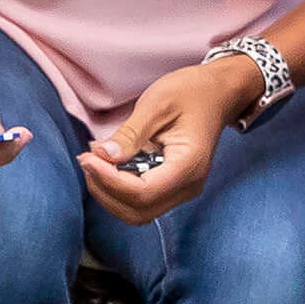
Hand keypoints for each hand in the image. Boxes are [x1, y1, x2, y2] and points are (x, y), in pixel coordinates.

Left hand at [82, 55, 254, 213]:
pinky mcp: (172, 186)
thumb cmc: (191, 92)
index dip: (109, 180)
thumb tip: (103, 156)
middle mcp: (188, 186)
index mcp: (189, 165)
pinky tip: (107, 164)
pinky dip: (119, 188)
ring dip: (109, 192)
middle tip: (87, 159)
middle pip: (138, 210)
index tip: (88, 157)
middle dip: (106, 190)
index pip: (143, 192)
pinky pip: (141, 200)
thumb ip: (130, 134)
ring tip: (94, 161)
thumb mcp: (157, 104)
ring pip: (137, 211)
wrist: (217, 93)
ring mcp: (182, 189)